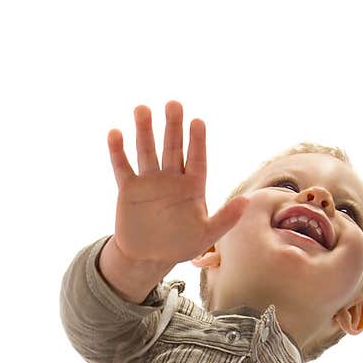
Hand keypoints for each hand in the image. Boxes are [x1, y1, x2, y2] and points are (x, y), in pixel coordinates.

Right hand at [106, 100, 249, 267]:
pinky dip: (118, 151)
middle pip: (172, 148)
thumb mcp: (206, 236)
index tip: (197, 122)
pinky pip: (122, 167)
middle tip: (174, 104)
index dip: (197, 141)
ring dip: (144, 130)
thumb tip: (248, 202)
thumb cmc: (178, 245)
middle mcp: (171, 179)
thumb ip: (226, 219)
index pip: (197, 158)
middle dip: (173, 127)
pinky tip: (115, 133)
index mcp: (192, 187)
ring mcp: (149, 182)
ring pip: (147, 151)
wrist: (147, 258)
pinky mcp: (128, 189)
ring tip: (142, 109)